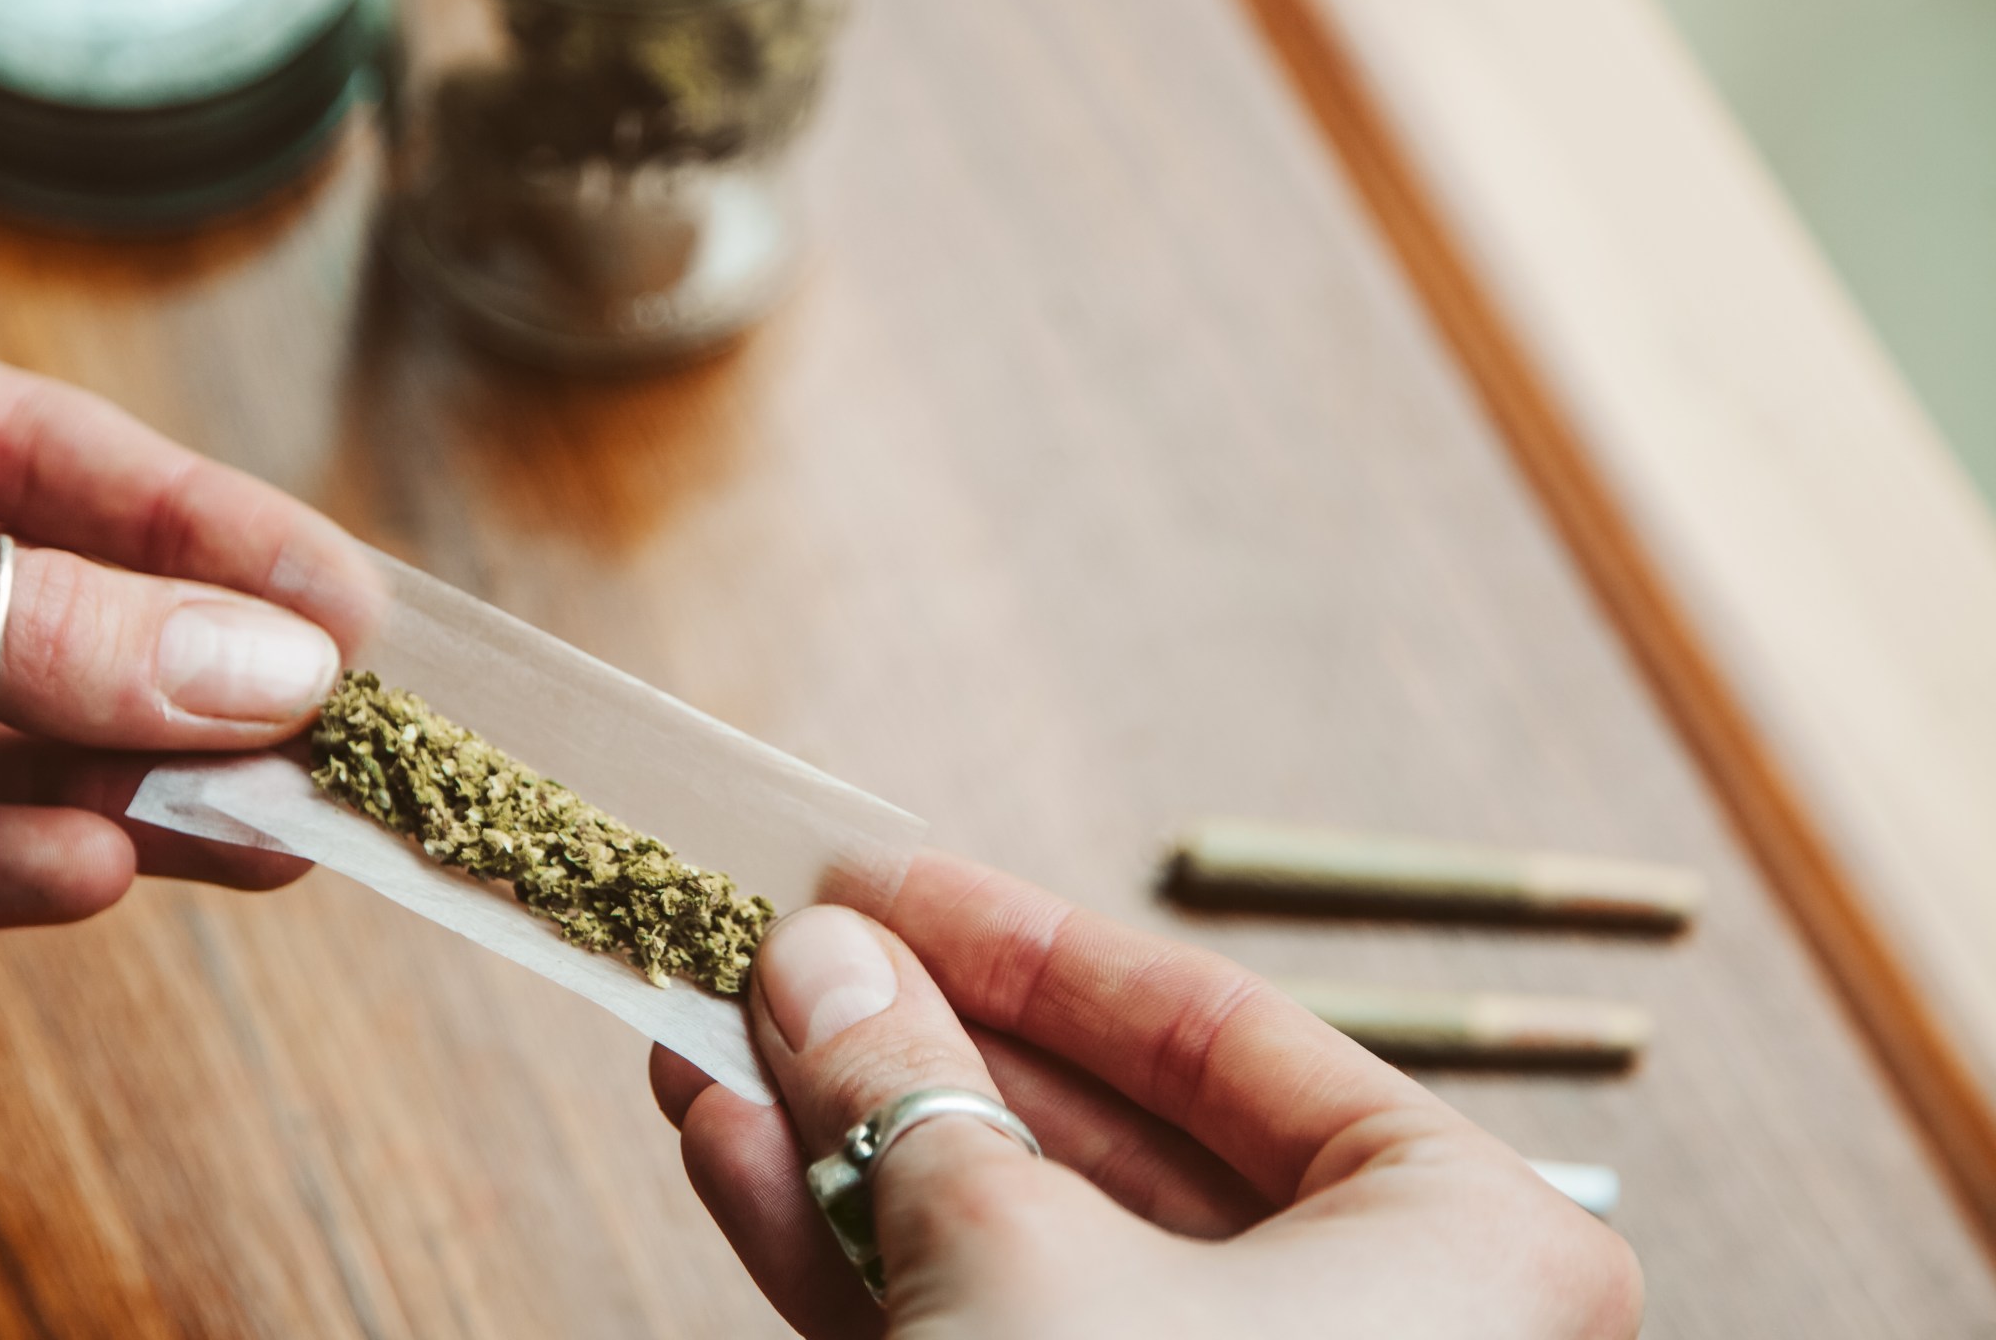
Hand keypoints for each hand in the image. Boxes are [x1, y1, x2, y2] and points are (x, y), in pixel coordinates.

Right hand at [652, 853, 1642, 1337]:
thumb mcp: (1017, 1271)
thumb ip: (917, 1095)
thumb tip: (823, 956)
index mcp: (1461, 1242)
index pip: (1215, 1032)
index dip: (1025, 943)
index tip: (878, 881)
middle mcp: (1375, 1332)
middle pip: (1102, 1140)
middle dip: (915, 1050)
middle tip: (777, 960)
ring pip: (1025, 1251)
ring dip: (854, 1149)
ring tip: (714, 1043)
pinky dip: (859, 1260)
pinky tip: (734, 1159)